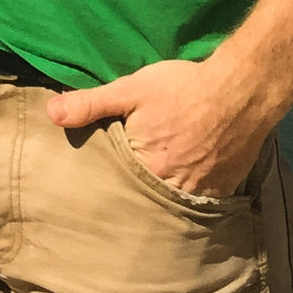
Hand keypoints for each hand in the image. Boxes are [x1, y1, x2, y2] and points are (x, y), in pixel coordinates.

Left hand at [46, 56, 274, 198]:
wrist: (242, 89)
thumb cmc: (182, 88)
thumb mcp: (132, 90)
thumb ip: (91, 104)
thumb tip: (50, 114)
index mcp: (146, 168)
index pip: (118, 187)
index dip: (108, 187)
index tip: (96, 191)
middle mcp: (174, 188)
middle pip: (147, 200)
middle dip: (135, 199)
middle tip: (122, 199)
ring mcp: (202, 191)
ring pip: (173, 204)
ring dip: (162, 201)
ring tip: (149, 200)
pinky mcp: (225, 187)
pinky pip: (202, 203)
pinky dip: (190, 200)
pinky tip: (182, 193)